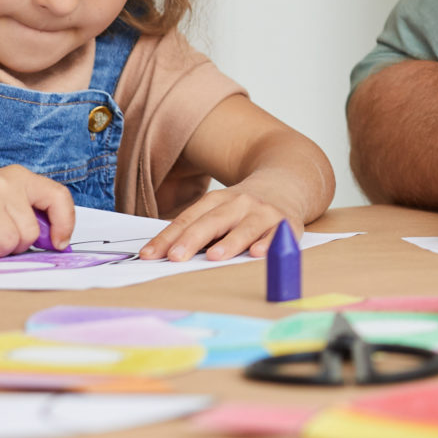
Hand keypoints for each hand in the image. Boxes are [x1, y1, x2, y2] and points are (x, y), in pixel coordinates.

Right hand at [0, 165, 71, 257]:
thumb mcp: (7, 201)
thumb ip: (32, 215)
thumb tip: (58, 243)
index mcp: (19, 177)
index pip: (58, 197)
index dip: (64, 224)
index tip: (58, 243)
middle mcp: (2, 183)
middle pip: (29, 233)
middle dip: (16, 245)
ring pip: (7, 244)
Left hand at [140, 181, 304, 261]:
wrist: (288, 180)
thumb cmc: (245, 207)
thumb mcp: (220, 210)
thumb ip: (199, 229)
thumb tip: (166, 254)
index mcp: (218, 200)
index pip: (188, 219)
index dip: (168, 237)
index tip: (149, 255)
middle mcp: (240, 203)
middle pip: (213, 221)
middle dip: (193, 239)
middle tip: (175, 256)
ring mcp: (264, 212)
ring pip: (245, 228)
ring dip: (230, 242)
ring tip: (213, 257)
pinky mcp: (287, 223)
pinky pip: (277, 235)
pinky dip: (268, 244)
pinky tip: (258, 253)